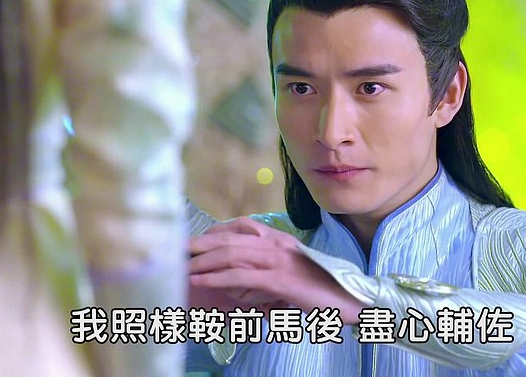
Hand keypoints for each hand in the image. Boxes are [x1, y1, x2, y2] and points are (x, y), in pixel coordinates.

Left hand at [188, 217, 362, 323]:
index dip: (215, 232)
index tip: (195, 240)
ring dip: (201, 261)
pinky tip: (199, 282)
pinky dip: (215, 278)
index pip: (242, 227)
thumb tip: (242, 287)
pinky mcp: (279, 279)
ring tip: (180, 267)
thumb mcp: (294, 276)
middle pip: (229, 238)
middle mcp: (277, 244)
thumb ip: (268, 274)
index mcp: (280, 240)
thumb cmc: (324, 291)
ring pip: (230, 253)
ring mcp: (278, 260)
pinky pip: (240, 276)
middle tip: (174, 248)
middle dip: (199, 243)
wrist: (352, 299)